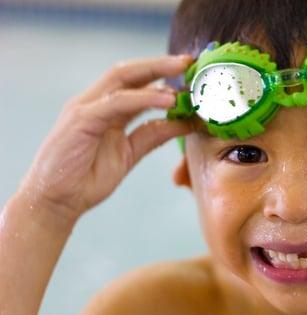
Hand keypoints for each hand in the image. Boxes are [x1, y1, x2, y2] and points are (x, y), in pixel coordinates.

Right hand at [19, 54, 193, 221]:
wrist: (56, 202)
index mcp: (104, 110)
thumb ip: (151, 136)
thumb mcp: (129, 154)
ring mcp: (85, 109)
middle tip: (188, 60)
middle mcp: (94, 103)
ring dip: (155, 72)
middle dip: (160, 64)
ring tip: (182, 71)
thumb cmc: (87, 179)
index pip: (134, 82)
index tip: (189, 72)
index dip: (161, 74)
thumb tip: (182, 122)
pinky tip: (167, 100)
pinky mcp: (81, 120)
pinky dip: (144, 98)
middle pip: (129, 72)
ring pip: (122, 79)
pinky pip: (117, 102)